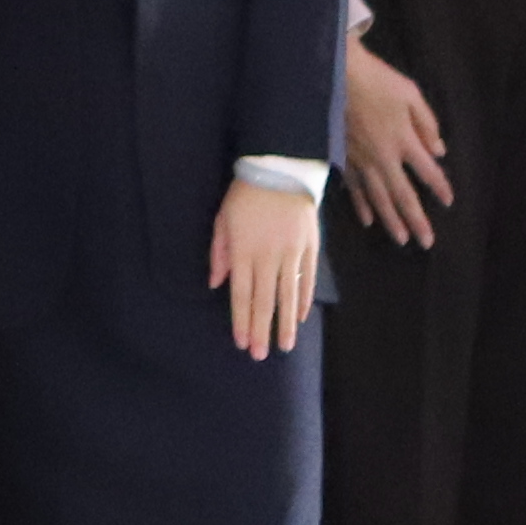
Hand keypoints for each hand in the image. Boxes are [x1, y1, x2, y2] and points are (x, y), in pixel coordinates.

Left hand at [208, 177, 321, 358]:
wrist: (280, 169)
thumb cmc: (245, 195)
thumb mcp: (222, 220)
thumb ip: (220, 253)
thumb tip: (216, 284)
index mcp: (243, 251)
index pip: (241, 294)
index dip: (241, 320)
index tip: (242, 342)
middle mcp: (267, 256)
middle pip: (263, 300)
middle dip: (261, 330)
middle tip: (260, 355)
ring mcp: (291, 253)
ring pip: (287, 295)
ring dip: (284, 323)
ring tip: (284, 345)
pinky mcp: (309, 247)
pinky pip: (306, 279)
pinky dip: (302, 300)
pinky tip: (300, 317)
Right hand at [345, 40, 450, 249]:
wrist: (334, 75)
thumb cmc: (377, 80)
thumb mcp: (411, 94)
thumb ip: (427, 123)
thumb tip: (439, 152)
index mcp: (404, 140)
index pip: (428, 171)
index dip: (440, 187)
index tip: (449, 202)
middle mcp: (384, 158)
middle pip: (403, 195)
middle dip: (416, 220)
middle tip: (426, 242)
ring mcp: (361, 161)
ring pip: (378, 198)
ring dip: (391, 220)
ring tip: (401, 239)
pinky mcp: (342, 159)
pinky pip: (354, 189)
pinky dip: (362, 205)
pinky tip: (368, 220)